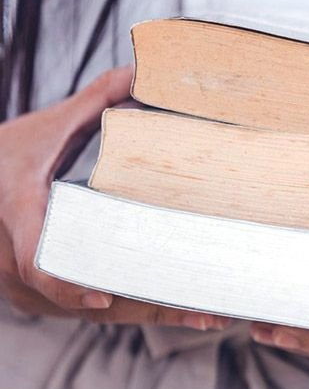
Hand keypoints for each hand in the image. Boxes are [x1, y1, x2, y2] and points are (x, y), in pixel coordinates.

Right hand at [0, 68, 228, 329]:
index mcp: (22, 218)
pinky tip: (182, 314)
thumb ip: (95, 100)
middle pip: (87, 300)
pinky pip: (95, 309)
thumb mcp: (48, 127)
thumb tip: (143, 70)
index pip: (36, 264)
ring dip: (154, 316)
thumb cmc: (8, 155)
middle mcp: (20, 264)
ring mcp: (30, 288)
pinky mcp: (44, 298)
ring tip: (209, 318)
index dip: (64, 287)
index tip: (100, 300)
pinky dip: (137, 312)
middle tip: (205, 314)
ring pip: (97, 310)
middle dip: (150, 311)